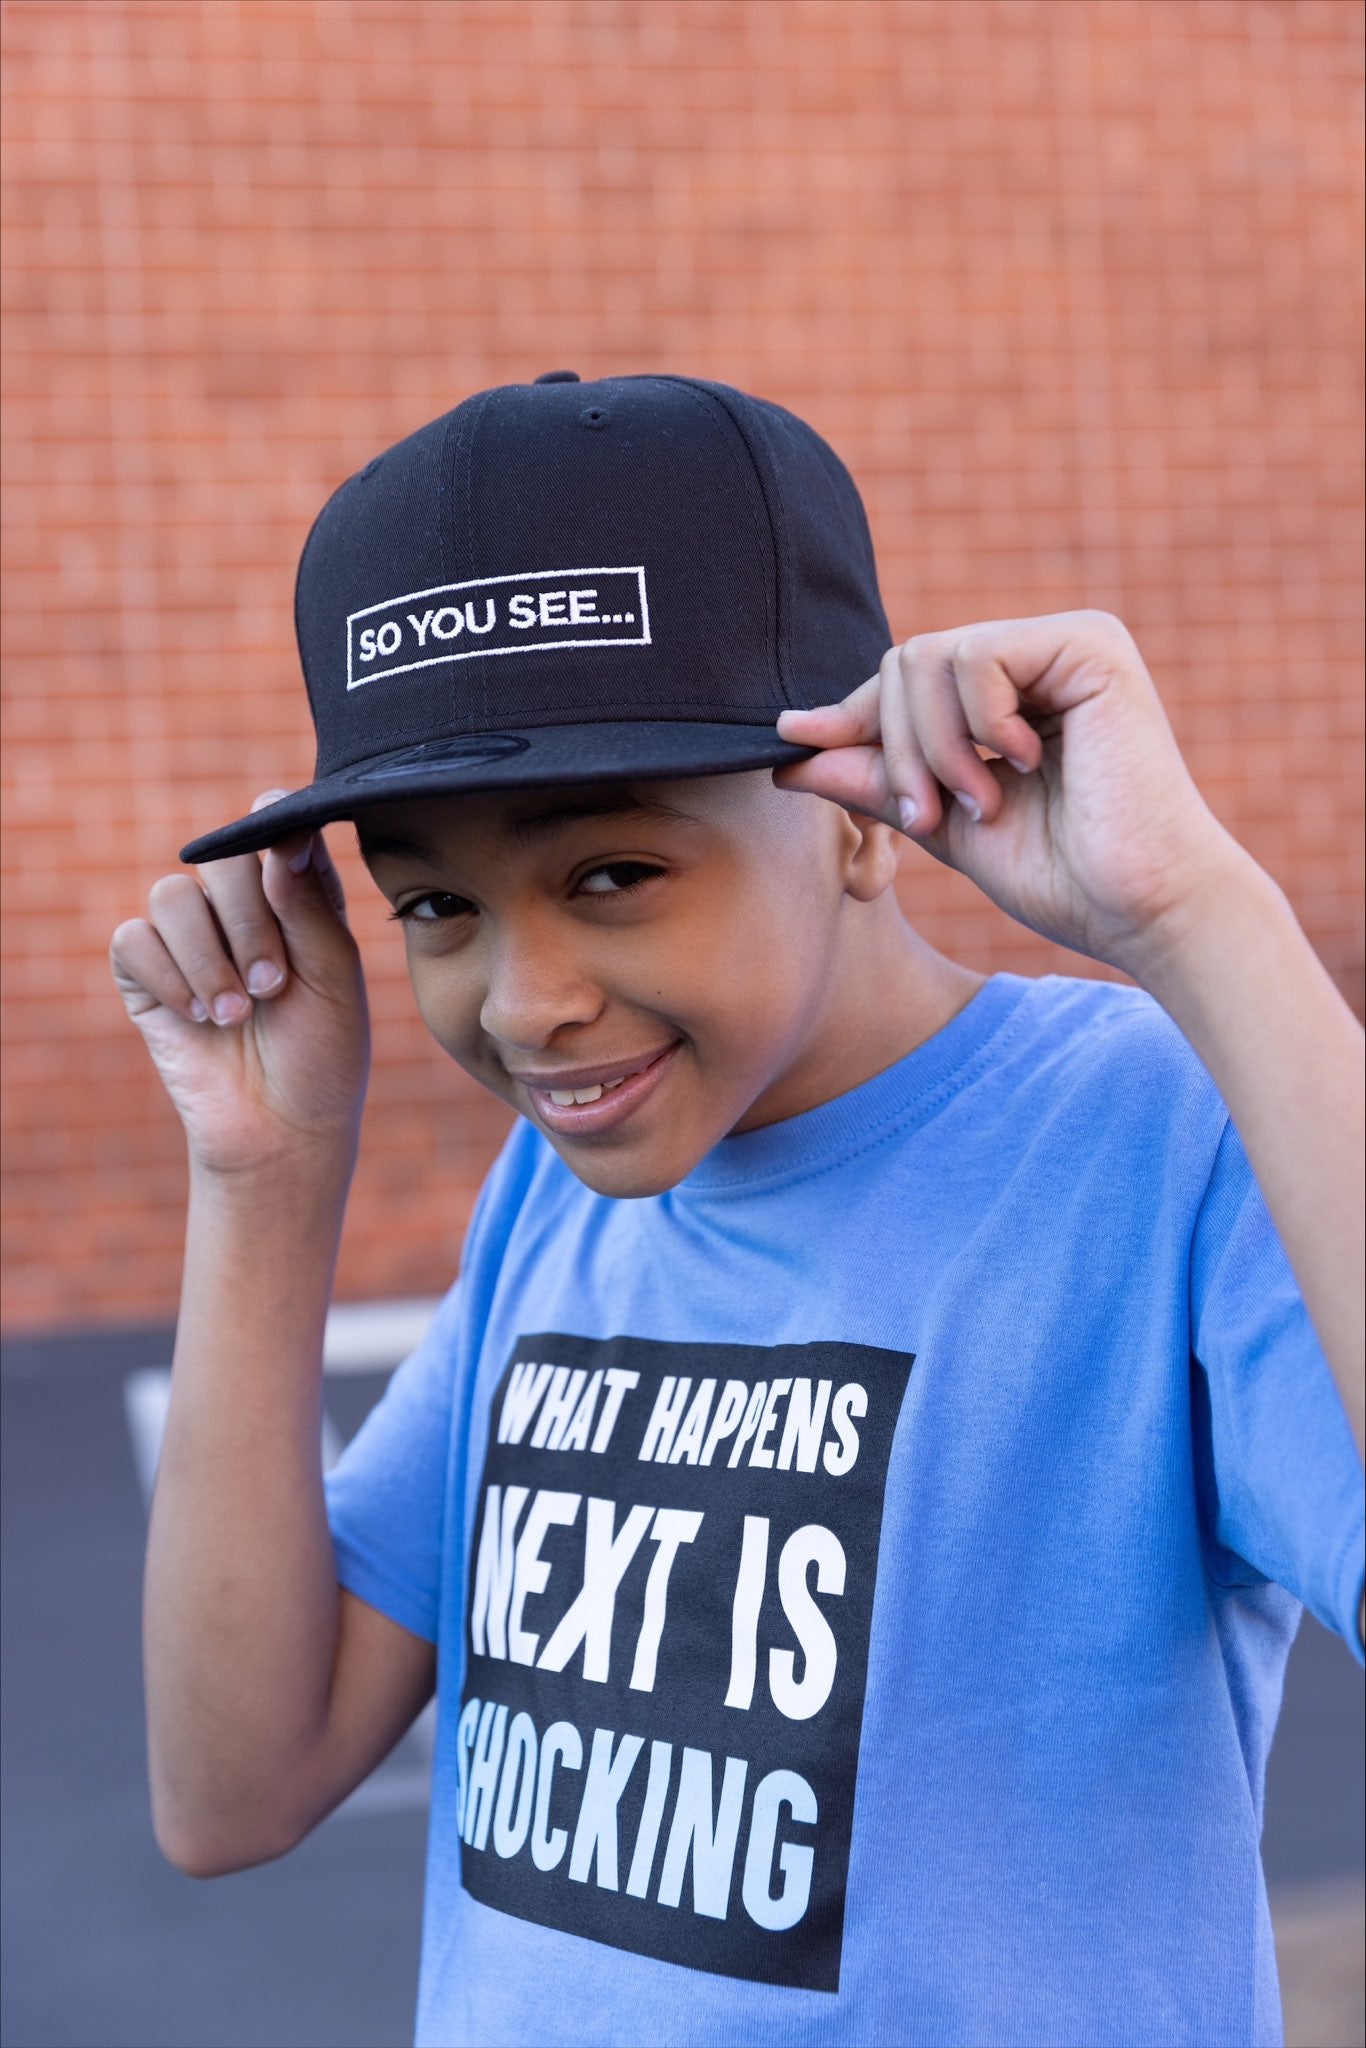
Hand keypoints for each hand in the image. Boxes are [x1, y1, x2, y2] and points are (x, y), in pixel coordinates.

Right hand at [110, 794, 369, 1179]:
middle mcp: (241, 907)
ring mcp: (189, 938)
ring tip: (238, 1015)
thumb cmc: (323, 1053)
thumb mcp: (335, 978)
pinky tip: (199, 1019)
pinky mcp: (144, 974)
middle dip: (247, 921)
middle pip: (220, 859)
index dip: (273, 826)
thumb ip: (309, 907)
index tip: (285, 850)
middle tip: (272, 985)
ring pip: (172, 895)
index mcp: (296, 896)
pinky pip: (134, 939)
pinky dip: (169, 978)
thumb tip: (279, 836)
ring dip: (208, 959)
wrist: (281, 1129)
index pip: (277, 831)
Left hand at [776, 610, 1239, 972]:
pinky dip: (978, 723)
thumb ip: (877, 782)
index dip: (852, 717)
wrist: (1138, 907)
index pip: (904, 680)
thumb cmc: (1062, 876)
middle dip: (896, 748)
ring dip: (932, 746)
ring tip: (979, 803)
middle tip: (931, 816)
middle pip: (906, 661)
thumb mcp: (946, 824)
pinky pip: (977, 656)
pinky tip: (1023, 764)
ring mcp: (1067, 643)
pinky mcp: (1089, 645)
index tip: (797, 747)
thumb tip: (790, 754)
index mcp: (1013, 692)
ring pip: (929, 656)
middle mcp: (1040, 655)